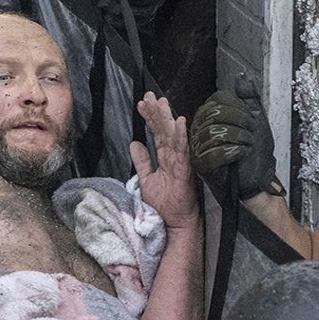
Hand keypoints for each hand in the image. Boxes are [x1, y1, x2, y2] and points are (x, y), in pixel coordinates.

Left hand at [129, 91, 196, 229]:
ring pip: (172, 136)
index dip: (149, 118)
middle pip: (164, 130)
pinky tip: (179, 122)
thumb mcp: (146, 179)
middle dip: (157, 112)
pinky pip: (182, 151)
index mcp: (164, 158)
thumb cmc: (164, 204)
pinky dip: (181, 136)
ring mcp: (179, 163)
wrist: (175, 224)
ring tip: (161, 102)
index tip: (141, 103)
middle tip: (149, 95)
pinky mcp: (184, 171)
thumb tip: (134, 143)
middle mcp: (172, 157)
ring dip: (166, 119)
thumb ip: (142, 161)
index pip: (156, 133)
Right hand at [188, 81, 279, 201]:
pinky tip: (241, 154)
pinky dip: (233, 152)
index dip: (239, 108)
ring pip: (214, 132)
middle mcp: (200, 128)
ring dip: (239, 139)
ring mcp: (199, 147)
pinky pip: (214, 153)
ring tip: (247, 146)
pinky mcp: (201, 165)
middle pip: (215, 113)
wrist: (258, 179)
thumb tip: (242, 78)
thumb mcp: (257, 120)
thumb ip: (249, 97)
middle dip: (240, 123)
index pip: (219, 99)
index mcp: (211, 116)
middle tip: (250, 134)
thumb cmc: (255, 153)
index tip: (249, 121)